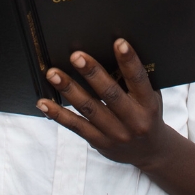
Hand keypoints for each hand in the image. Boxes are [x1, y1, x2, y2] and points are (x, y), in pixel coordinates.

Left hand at [38, 39, 169, 168]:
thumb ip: (135, 82)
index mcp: (149, 104)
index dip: (129, 61)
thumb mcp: (150, 98)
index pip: (139, 80)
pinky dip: (58, 114)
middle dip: (92, 73)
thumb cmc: (147, 115)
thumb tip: (111, 53)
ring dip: (69, 89)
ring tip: (53, 73)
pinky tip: (43, 102)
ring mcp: (115, 134)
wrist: (150, 152)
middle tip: (76, 56)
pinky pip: (76, 126)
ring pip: (89, 108)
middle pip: (110, 94)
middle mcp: (133, 121)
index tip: (118, 43)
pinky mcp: (99, 142)